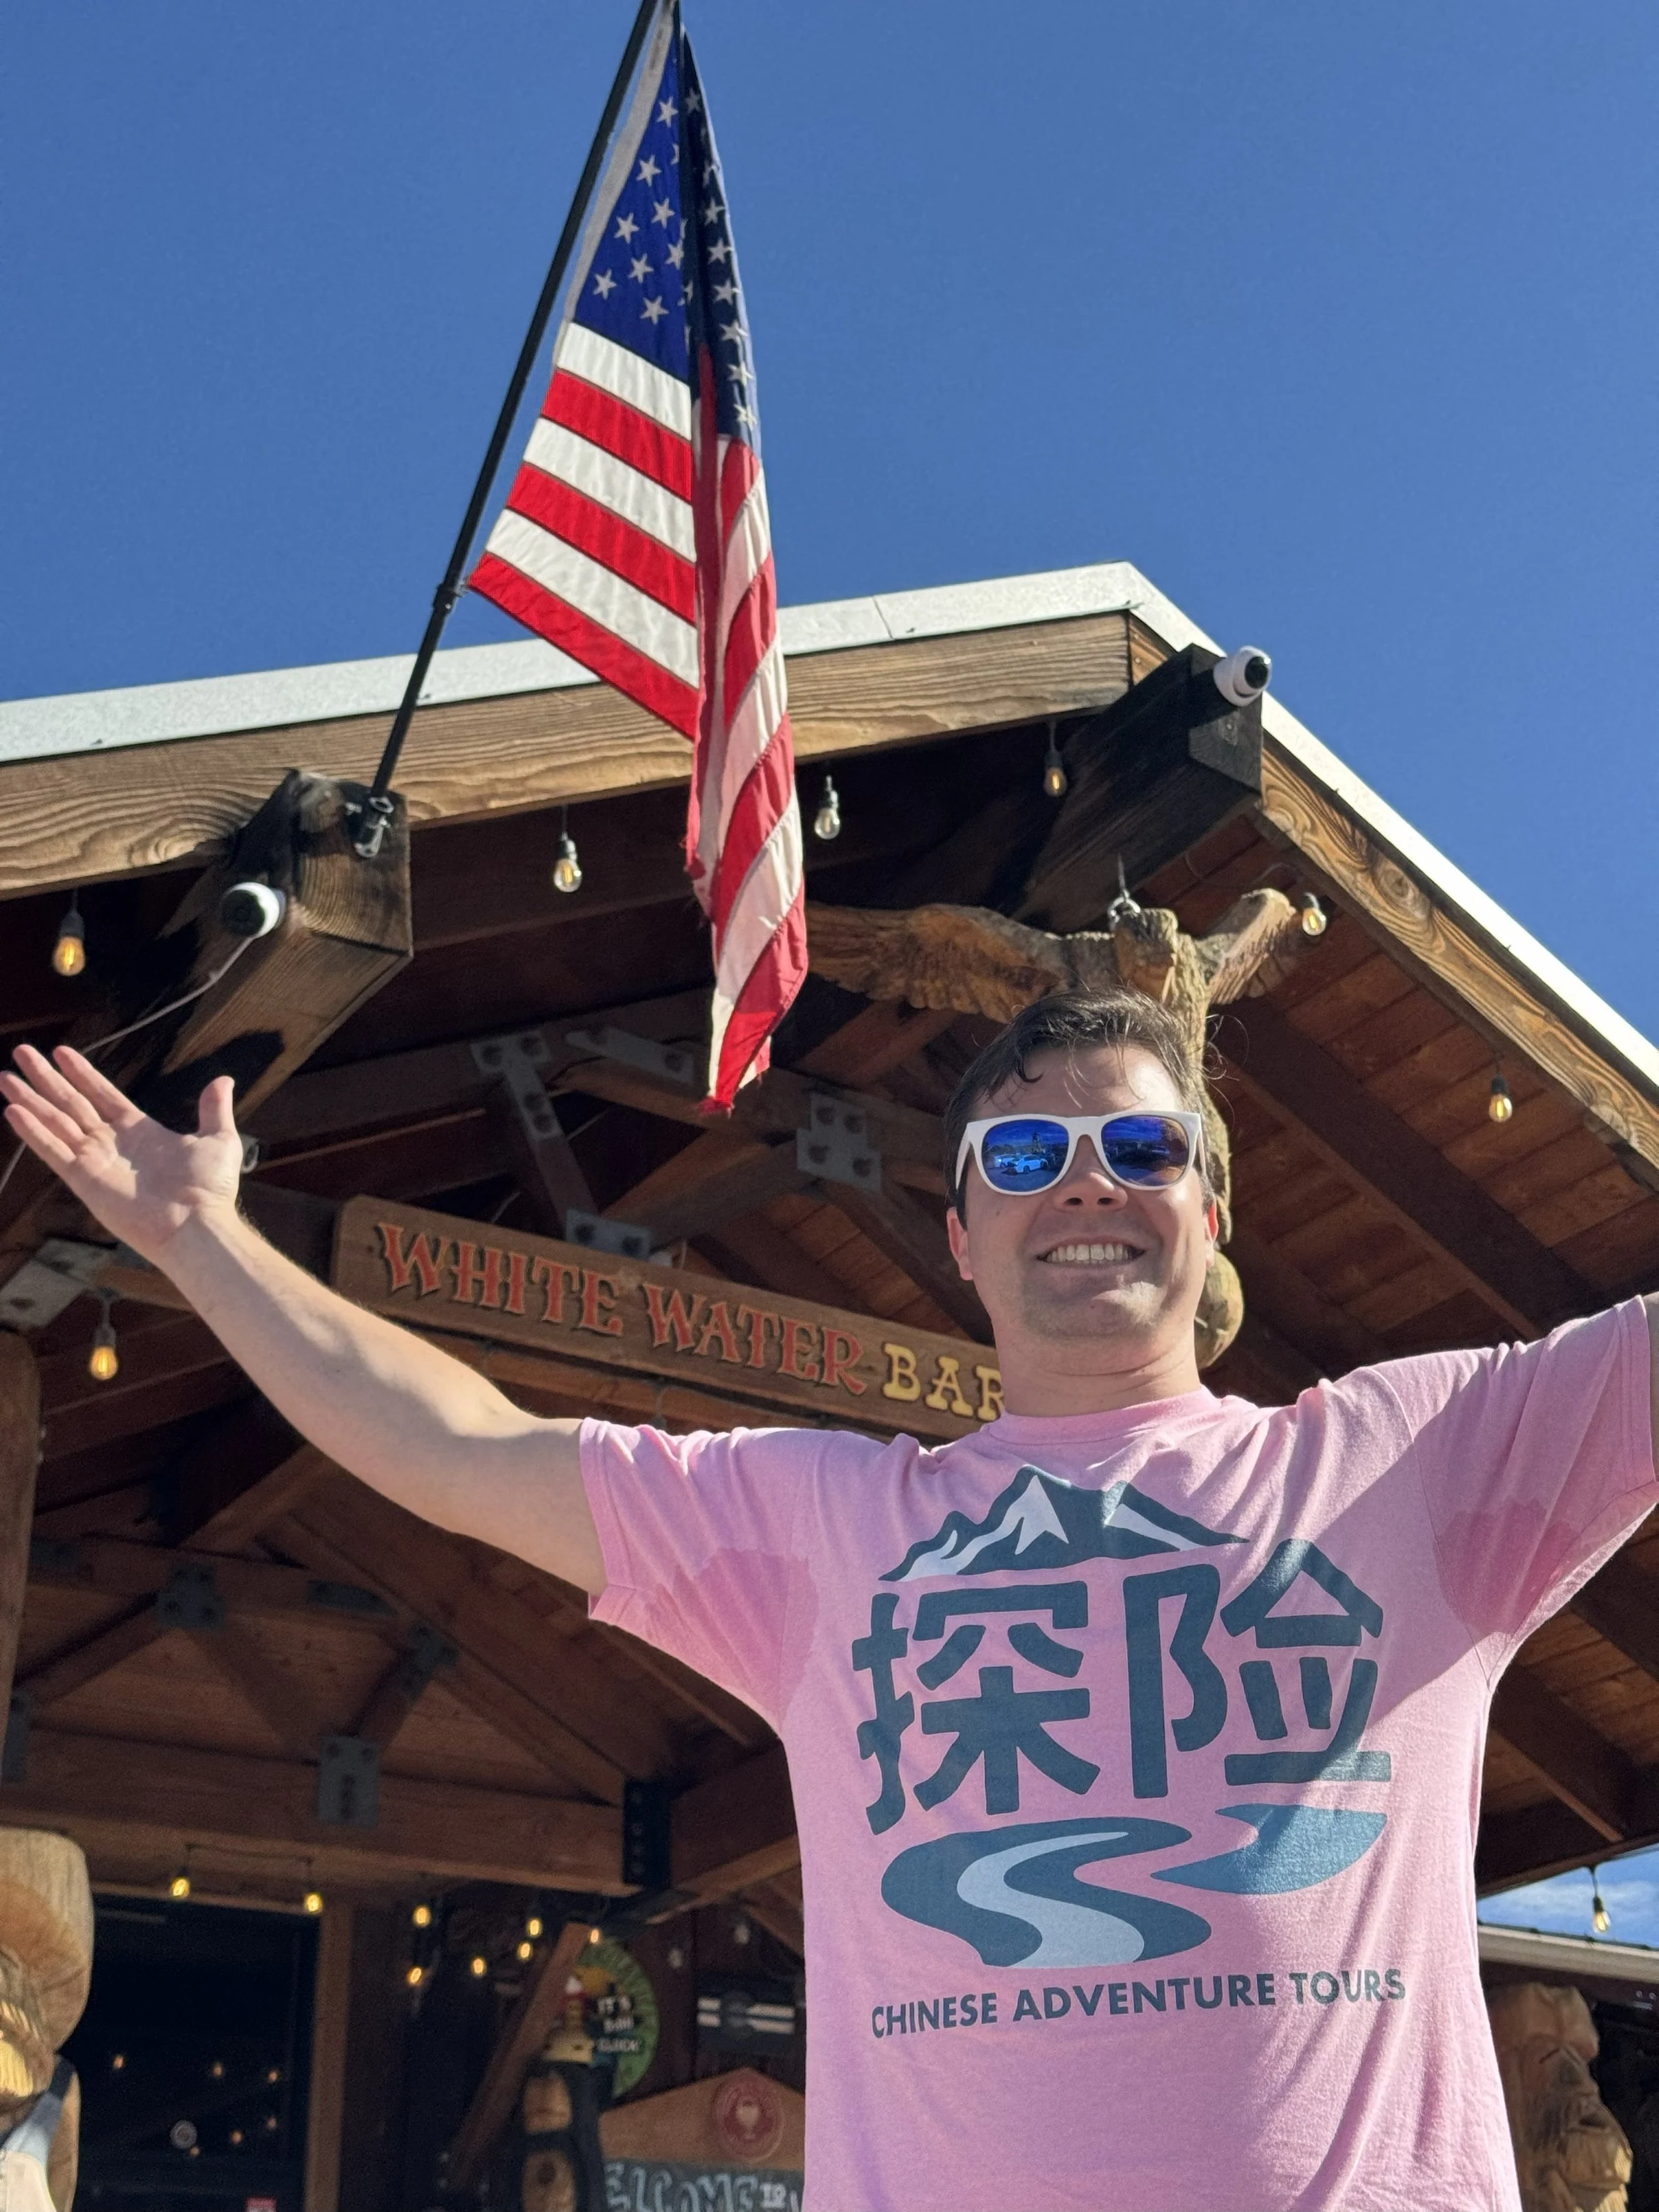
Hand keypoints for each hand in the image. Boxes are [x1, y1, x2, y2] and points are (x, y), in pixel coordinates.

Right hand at [0, 1045, 243, 1266]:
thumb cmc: (210, 1190)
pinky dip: (33, 1131)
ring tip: (6, 1077)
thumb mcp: (218, 1139)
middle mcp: (112, 1143)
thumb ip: (213, 1109)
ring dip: (30, 1099)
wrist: (197, 1224)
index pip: (103, 1094)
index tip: (62, 1053)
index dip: (82, 1074)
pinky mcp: (84, 1179)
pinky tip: (13, 1111)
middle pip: (72, 1103)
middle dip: (46, 1078)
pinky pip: (53, 1150)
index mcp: (140, 1131)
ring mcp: (95, 1160)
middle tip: (23, 1053)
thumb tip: (222, 1080)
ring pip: (55, 1122)